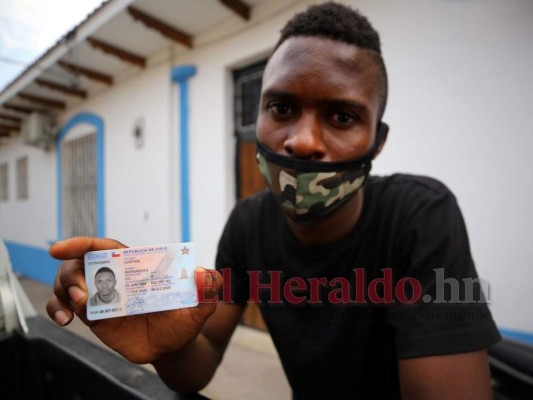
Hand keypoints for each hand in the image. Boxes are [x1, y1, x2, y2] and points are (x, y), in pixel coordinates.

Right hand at [46, 237, 222, 363]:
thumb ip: (209, 289)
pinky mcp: (94, 316)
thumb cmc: (185, 320)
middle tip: (81, 294)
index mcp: (136, 267)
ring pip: (66, 283)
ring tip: (77, 308)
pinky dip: (56, 309)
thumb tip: (204, 273)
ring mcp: (102, 296)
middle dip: (71, 274)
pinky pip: (65, 307)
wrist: (174, 346)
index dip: (82, 243)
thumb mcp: (201, 306)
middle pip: (80, 264)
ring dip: (62, 291)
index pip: (105, 247)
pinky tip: (64, 320)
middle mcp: (115, 278)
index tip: (59, 249)